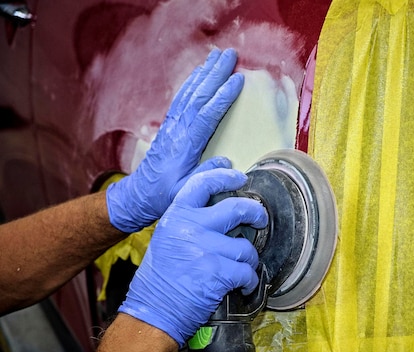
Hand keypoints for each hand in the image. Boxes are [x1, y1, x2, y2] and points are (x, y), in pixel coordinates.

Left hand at [107, 48, 244, 232]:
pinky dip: (192, 83)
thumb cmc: (164, 196)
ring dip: (204, 74)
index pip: (206, 115)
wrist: (138, 195)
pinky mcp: (170, 126)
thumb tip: (228, 162)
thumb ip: (206, 178)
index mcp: (185, 146)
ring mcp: (172, 126)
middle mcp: (178, 130)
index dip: (222, 97)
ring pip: (189, 93)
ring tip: (217, 56)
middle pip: (198, 96)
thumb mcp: (186, 193)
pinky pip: (182, 99)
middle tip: (230, 55)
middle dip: (214, 74)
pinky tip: (200, 74)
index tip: (237, 80)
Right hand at [118, 168, 267, 346]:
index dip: (225, 177)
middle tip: (260, 220)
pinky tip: (244, 285)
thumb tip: (224, 212)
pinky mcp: (217, 272)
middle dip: (256, 214)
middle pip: (236, 208)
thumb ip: (190, 221)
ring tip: (243, 268)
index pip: (202, 183)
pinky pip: (247, 271)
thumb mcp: (167, 238)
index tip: (240, 178)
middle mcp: (190, 227)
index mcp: (176, 215)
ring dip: (249, 260)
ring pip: (246, 247)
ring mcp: (205, 249)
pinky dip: (250, 281)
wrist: (153, 311)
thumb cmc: (161, 278)